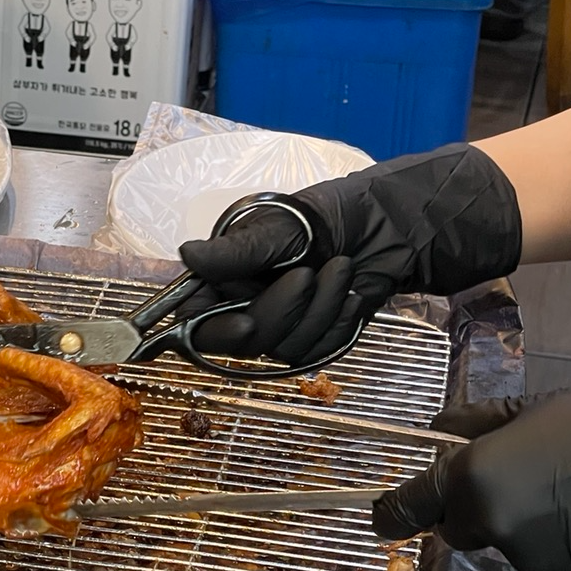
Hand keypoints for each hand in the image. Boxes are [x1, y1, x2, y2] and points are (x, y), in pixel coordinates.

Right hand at [178, 144, 522, 367]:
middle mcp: (241, 309)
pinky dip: (338, 322)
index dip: (216, 331)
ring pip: (283, 349)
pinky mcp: (309, 342)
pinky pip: (315, 352)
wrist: (383, 228)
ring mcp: (276, 329)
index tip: (245, 322)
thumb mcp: (275, 229)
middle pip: (243, 342)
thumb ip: (233, 252)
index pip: (195, 322)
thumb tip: (187, 253)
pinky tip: (350, 294)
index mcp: (222, 281)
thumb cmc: (324, 218)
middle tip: (307, 274)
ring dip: (319, 310)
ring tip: (339, 269)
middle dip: (282, 310)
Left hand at [372, 390, 570, 570]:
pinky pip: (542, 561)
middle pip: (454, 529)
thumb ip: (478, 422)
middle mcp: (488, 524)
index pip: (404, 508)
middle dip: (471, 511)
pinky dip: (555, 544)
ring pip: (501, 543)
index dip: (392, 513)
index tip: (383, 516)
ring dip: (520, 525)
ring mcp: (527, 558)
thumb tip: (435, 429)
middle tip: (517, 482)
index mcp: (471, 478)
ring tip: (566, 494)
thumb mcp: (539, 409)